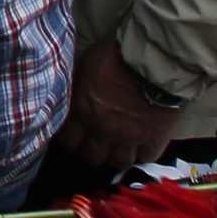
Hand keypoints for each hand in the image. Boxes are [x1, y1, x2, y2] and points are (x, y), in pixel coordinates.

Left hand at [58, 43, 179, 168]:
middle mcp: (102, 130)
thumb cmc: (114, 56)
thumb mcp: (84, 63)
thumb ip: (74, 83)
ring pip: (118, 162)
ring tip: (118, 146)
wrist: (153, 60)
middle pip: (91, 157)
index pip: (68, 141)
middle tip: (95, 142)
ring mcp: (129, 138)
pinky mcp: (154, 138)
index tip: (73, 135)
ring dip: (116, 155)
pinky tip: (141, 145)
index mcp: (82, 112)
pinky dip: (143, 153)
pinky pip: (146, 157)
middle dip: (91, 150)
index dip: (70, 140)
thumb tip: (62, 88)